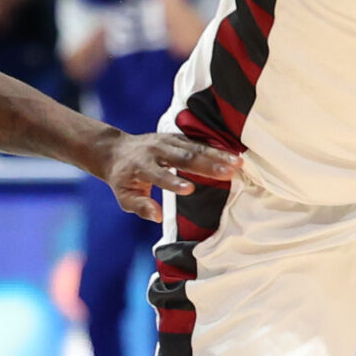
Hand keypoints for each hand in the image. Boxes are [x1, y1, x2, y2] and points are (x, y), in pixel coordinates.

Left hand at [98, 131, 241, 221]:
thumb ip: (140, 206)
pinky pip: (198, 142)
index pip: (158, 175)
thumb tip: (157, 217)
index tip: (190, 190)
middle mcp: (156, 150)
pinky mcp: (177, 137)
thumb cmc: (122, 179)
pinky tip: (233, 155)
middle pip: (183, 157)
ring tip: (237, 163)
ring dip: (217, 155)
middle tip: (228, 173)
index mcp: (141, 166)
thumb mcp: (124, 196)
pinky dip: (216, 148)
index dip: (173, 182)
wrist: (117, 150)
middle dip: (207, 165)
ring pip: (195, 147)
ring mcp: (168, 141)